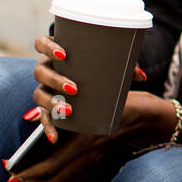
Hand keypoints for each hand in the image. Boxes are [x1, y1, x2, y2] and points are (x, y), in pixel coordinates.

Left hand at [11, 91, 169, 181]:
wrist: (145, 115)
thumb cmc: (115, 102)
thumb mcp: (88, 105)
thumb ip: (62, 113)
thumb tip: (31, 118)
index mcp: (84, 143)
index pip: (49, 168)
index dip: (27, 173)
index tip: (10, 172)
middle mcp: (88, 158)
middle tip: (12, 177)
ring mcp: (93, 163)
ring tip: (24, 175)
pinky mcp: (96, 162)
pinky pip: (69, 176)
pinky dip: (53, 176)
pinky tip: (44, 168)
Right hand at [30, 33, 147, 144]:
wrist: (94, 82)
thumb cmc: (100, 67)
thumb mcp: (112, 63)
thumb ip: (127, 65)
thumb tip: (142, 76)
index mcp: (57, 52)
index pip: (42, 43)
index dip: (48, 47)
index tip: (63, 54)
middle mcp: (47, 69)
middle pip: (40, 71)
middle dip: (55, 80)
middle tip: (74, 88)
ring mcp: (45, 88)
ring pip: (39, 94)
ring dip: (51, 103)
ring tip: (68, 110)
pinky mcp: (48, 106)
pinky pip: (44, 117)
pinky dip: (48, 127)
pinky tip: (54, 137)